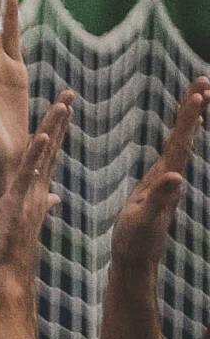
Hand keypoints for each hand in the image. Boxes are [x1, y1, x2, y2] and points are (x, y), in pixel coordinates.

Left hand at [0, 93, 71, 292]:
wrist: (8, 274)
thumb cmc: (10, 251)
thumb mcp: (25, 220)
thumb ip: (41, 205)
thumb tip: (54, 198)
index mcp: (35, 192)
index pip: (49, 156)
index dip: (57, 132)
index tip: (64, 110)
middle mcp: (37, 189)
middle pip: (51, 147)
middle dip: (60, 120)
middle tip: (70, 94)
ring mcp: (29, 194)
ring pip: (43, 155)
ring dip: (53, 129)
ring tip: (62, 104)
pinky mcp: (18, 201)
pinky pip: (29, 174)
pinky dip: (37, 155)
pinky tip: (43, 135)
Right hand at [109, 77, 206, 282]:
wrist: (135, 259)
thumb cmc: (135, 241)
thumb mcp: (144, 220)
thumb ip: (159, 199)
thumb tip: (176, 177)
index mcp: (167, 180)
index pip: (180, 143)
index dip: (189, 119)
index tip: (198, 94)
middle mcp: (171, 176)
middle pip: (187, 136)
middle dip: (195, 109)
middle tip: (204, 80)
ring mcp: (166, 180)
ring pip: (182, 142)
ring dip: (191, 118)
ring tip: (199, 95)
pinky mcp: (159, 185)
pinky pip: (173, 152)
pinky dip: (180, 135)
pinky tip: (182, 131)